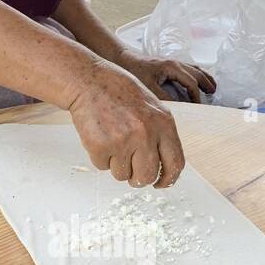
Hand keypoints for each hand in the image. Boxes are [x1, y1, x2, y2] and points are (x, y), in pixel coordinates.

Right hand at [64, 59, 185, 187]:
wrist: (89, 80)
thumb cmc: (119, 92)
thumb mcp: (151, 107)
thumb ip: (160, 134)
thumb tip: (163, 166)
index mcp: (163, 123)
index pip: (175, 163)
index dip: (168, 179)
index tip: (160, 183)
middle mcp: (146, 133)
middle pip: (147, 176)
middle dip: (138, 179)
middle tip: (131, 172)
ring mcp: (122, 141)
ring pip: (122, 175)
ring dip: (117, 165)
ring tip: (112, 141)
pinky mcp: (100, 146)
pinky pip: (102, 167)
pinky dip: (100, 157)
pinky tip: (100, 137)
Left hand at [114, 50, 215, 104]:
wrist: (123, 59)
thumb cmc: (134, 71)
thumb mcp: (149, 87)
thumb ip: (164, 97)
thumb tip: (178, 107)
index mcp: (172, 67)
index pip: (191, 83)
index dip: (196, 96)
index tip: (198, 107)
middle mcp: (175, 63)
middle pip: (197, 73)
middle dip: (206, 84)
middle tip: (213, 94)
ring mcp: (173, 62)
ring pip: (194, 69)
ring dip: (204, 78)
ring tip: (211, 87)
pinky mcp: (168, 64)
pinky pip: (188, 68)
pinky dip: (196, 74)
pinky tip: (196, 81)